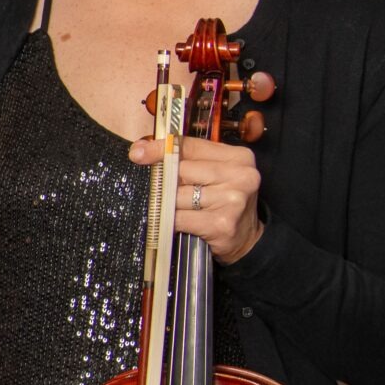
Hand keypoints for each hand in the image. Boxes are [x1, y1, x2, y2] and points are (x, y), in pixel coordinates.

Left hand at [131, 70, 273, 264]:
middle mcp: (240, 176)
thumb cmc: (224, 202)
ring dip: (168, 205)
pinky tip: (175, 223)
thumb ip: (188, 159)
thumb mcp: (215, 175)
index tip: (138, 153)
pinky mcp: (221, 224)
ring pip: (178, 196)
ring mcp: (232, 200)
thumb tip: (141, 152)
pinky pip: (180, 218)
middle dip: (166, 182)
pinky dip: (171, 221)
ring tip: (174, 210)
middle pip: (182, 170)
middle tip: (161, 191)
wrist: (247, 239)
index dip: (161, 148)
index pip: (191, 146)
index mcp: (238, 157)